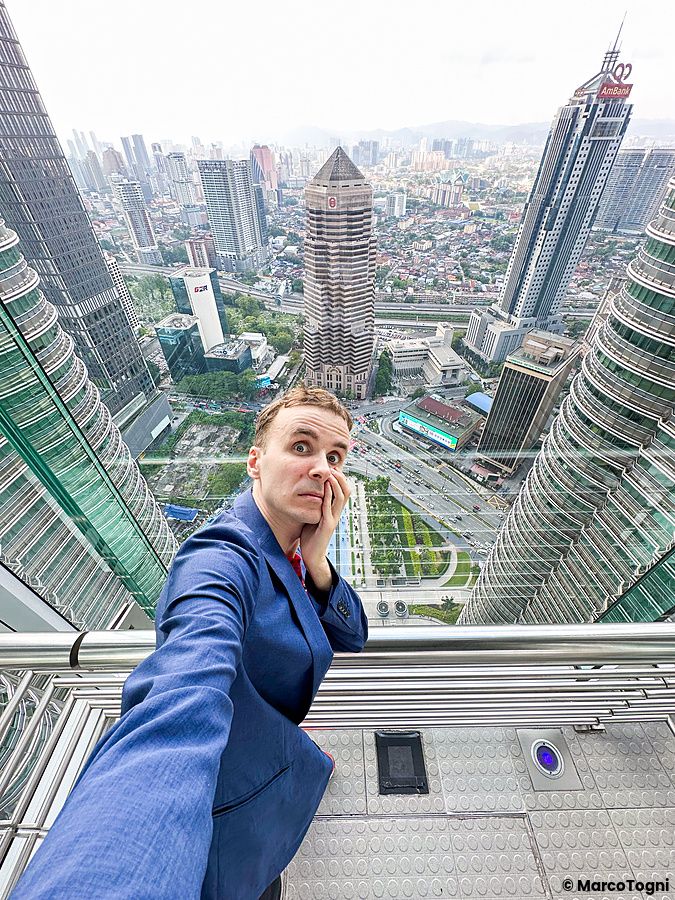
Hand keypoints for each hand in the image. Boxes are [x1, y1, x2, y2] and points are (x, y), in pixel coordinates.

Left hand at [300, 468, 350, 591]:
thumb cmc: (311, 535)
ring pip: (341, 497)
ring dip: (336, 483)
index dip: (340, 478)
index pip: (343, 490)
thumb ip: (314, 504)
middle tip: (333, 466)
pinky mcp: (328, 525)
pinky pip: (329, 507)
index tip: (333, 466)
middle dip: (341, 477)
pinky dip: (328, 496)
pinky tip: (325, 487)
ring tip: (331, 472)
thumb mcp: (313, 516)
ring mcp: (333, 519)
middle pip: (346, 491)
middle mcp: (336, 513)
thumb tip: (308, 491)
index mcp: (334, 510)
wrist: (312, 555)